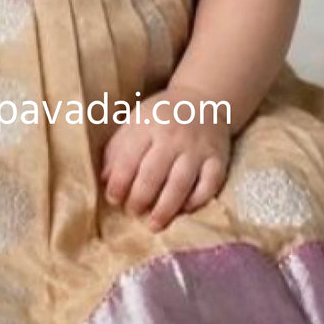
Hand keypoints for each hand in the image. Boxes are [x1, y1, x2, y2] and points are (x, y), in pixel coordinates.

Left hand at [100, 85, 232, 230]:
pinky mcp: (218, 159)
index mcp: (147, 124)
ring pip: (180, 183)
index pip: (129, 159)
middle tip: (132, 213)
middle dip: (140, 199)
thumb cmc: (162, 115)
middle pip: (153, 175)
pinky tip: (185, 210)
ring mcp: (197, 148)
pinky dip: (197, 200)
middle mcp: (173, 136)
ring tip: (153, 224)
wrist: (205, 99)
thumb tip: (106, 181)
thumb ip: (118, 149)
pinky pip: (209, 185)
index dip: (118, 183)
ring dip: (165, 208)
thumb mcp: (135, 122)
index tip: (113, 199)